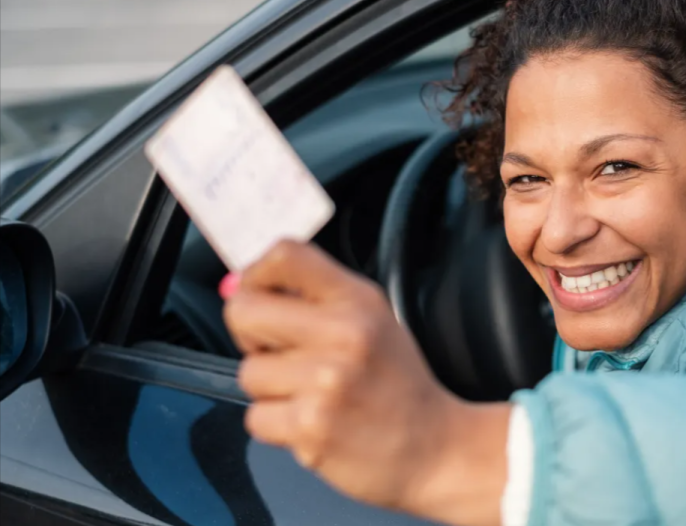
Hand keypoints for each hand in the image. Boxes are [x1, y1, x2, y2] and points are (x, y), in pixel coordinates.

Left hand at [222, 241, 509, 525]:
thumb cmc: (397, 385)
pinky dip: (277, 426)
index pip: (285, 255)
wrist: (433, 448)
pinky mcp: (311, 427)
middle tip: (280, 353)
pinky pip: (256, 418)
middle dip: (250, 336)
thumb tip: (236, 286)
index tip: (257, 294)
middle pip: (244, 311)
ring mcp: (327, 382)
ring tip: (310, 396)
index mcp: (358, 300)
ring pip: (249, 373)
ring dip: (270, 390)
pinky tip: (311, 423)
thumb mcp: (373, 321)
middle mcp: (344, 334)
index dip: (255, 273)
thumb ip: (314, 299)